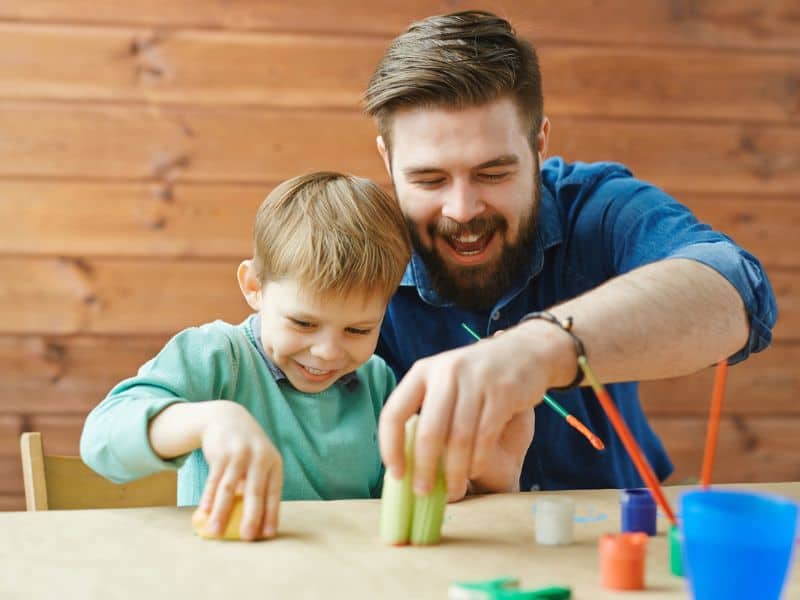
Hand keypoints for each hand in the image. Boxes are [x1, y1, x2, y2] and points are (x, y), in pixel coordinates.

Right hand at [197, 401, 282, 540]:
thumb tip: (253, 523)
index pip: (274, 492)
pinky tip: (204, 514)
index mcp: (274, 462)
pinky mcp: (220, 452)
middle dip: (250, 516)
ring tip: (215, 533)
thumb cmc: (246, 449)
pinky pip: (213, 480)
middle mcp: (260, 457)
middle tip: (246, 538)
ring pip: (229, 488)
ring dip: (221, 513)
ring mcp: (239, 453)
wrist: (227, 418)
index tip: (267, 535)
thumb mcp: (258, 462)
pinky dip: (208, 498)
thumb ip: (257, 486)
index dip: (271, 514)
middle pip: (255, 491)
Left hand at [379, 320, 569, 497]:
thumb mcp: (446, 382)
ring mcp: (476, 380)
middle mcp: (446, 373)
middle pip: (429, 430)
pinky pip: (484, 435)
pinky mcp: (502, 391)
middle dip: (424, 467)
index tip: (396, 474)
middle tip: (423, 492)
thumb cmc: (477, 377)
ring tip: (453, 490)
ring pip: (459, 437)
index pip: (394, 412)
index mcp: (423, 371)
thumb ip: (428, 412)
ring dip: (454, 471)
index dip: (390, 446)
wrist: (525, 352)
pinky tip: (473, 471)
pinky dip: (477, 459)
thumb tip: (408, 462)